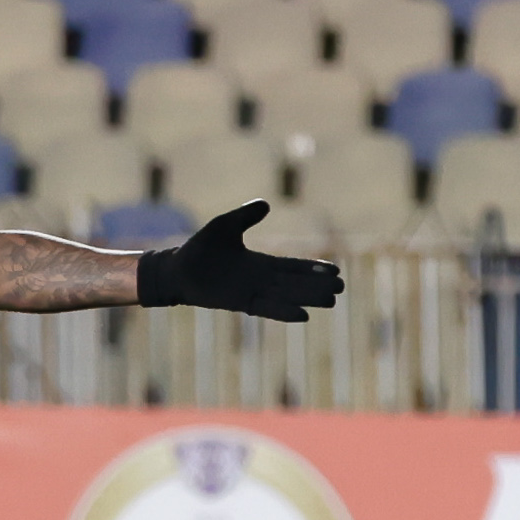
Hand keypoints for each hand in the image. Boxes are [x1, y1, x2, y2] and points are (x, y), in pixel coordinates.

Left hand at [134, 201, 341, 322]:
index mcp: (260, 263)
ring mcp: (252, 292)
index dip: (313, 269)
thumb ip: (246, 216)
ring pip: (287, 296)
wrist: (178, 269)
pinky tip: (303, 315)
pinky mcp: (240, 302)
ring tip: (331, 301)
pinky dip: (284, 312)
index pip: (292, 266)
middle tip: (341, 288)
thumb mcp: (226, 225)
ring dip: (308, 298)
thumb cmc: (200, 248)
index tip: (334, 270)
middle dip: (317, 285)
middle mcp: (260, 280)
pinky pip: (267, 308)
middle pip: (295, 283)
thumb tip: (266, 204)